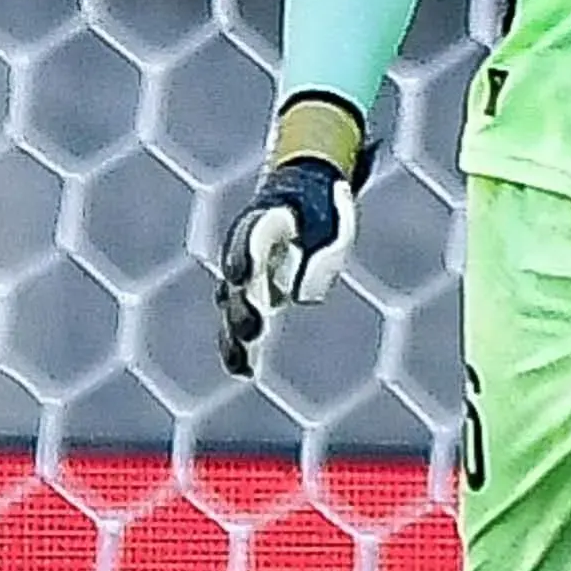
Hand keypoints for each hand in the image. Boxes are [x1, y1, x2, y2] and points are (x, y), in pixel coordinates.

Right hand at [215, 97, 367, 376]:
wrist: (299, 200)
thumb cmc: (323, 210)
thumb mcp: (338, 219)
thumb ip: (328, 251)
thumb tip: (299, 297)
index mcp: (266, 219)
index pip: (252, 238)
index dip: (245, 256)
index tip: (240, 275)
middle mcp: (246, 249)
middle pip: (239, 282)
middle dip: (243, 306)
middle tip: (253, 327)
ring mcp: (244, 275)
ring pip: (232, 310)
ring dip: (236, 338)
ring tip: (242, 363)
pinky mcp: (248, 298)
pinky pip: (238, 326)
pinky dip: (241, 350)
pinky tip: (245, 371)